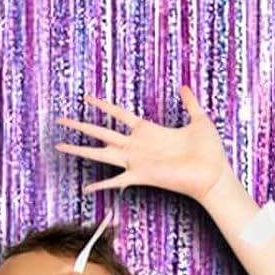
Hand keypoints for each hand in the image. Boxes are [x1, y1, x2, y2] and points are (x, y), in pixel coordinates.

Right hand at [55, 88, 228, 203]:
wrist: (214, 174)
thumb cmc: (208, 150)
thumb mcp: (199, 120)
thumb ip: (189, 102)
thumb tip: (184, 86)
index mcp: (147, 131)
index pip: (118, 114)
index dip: (102, 104)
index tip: (86, 97)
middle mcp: (137, 146)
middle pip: (101, 132)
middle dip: (80, 126)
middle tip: (61, 120)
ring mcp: (137, 161)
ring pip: (101, 153)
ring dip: (79, 150)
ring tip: (60, 146)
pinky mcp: (141, 176)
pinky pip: (116, 181)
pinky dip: (101, 185)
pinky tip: (86, 189)